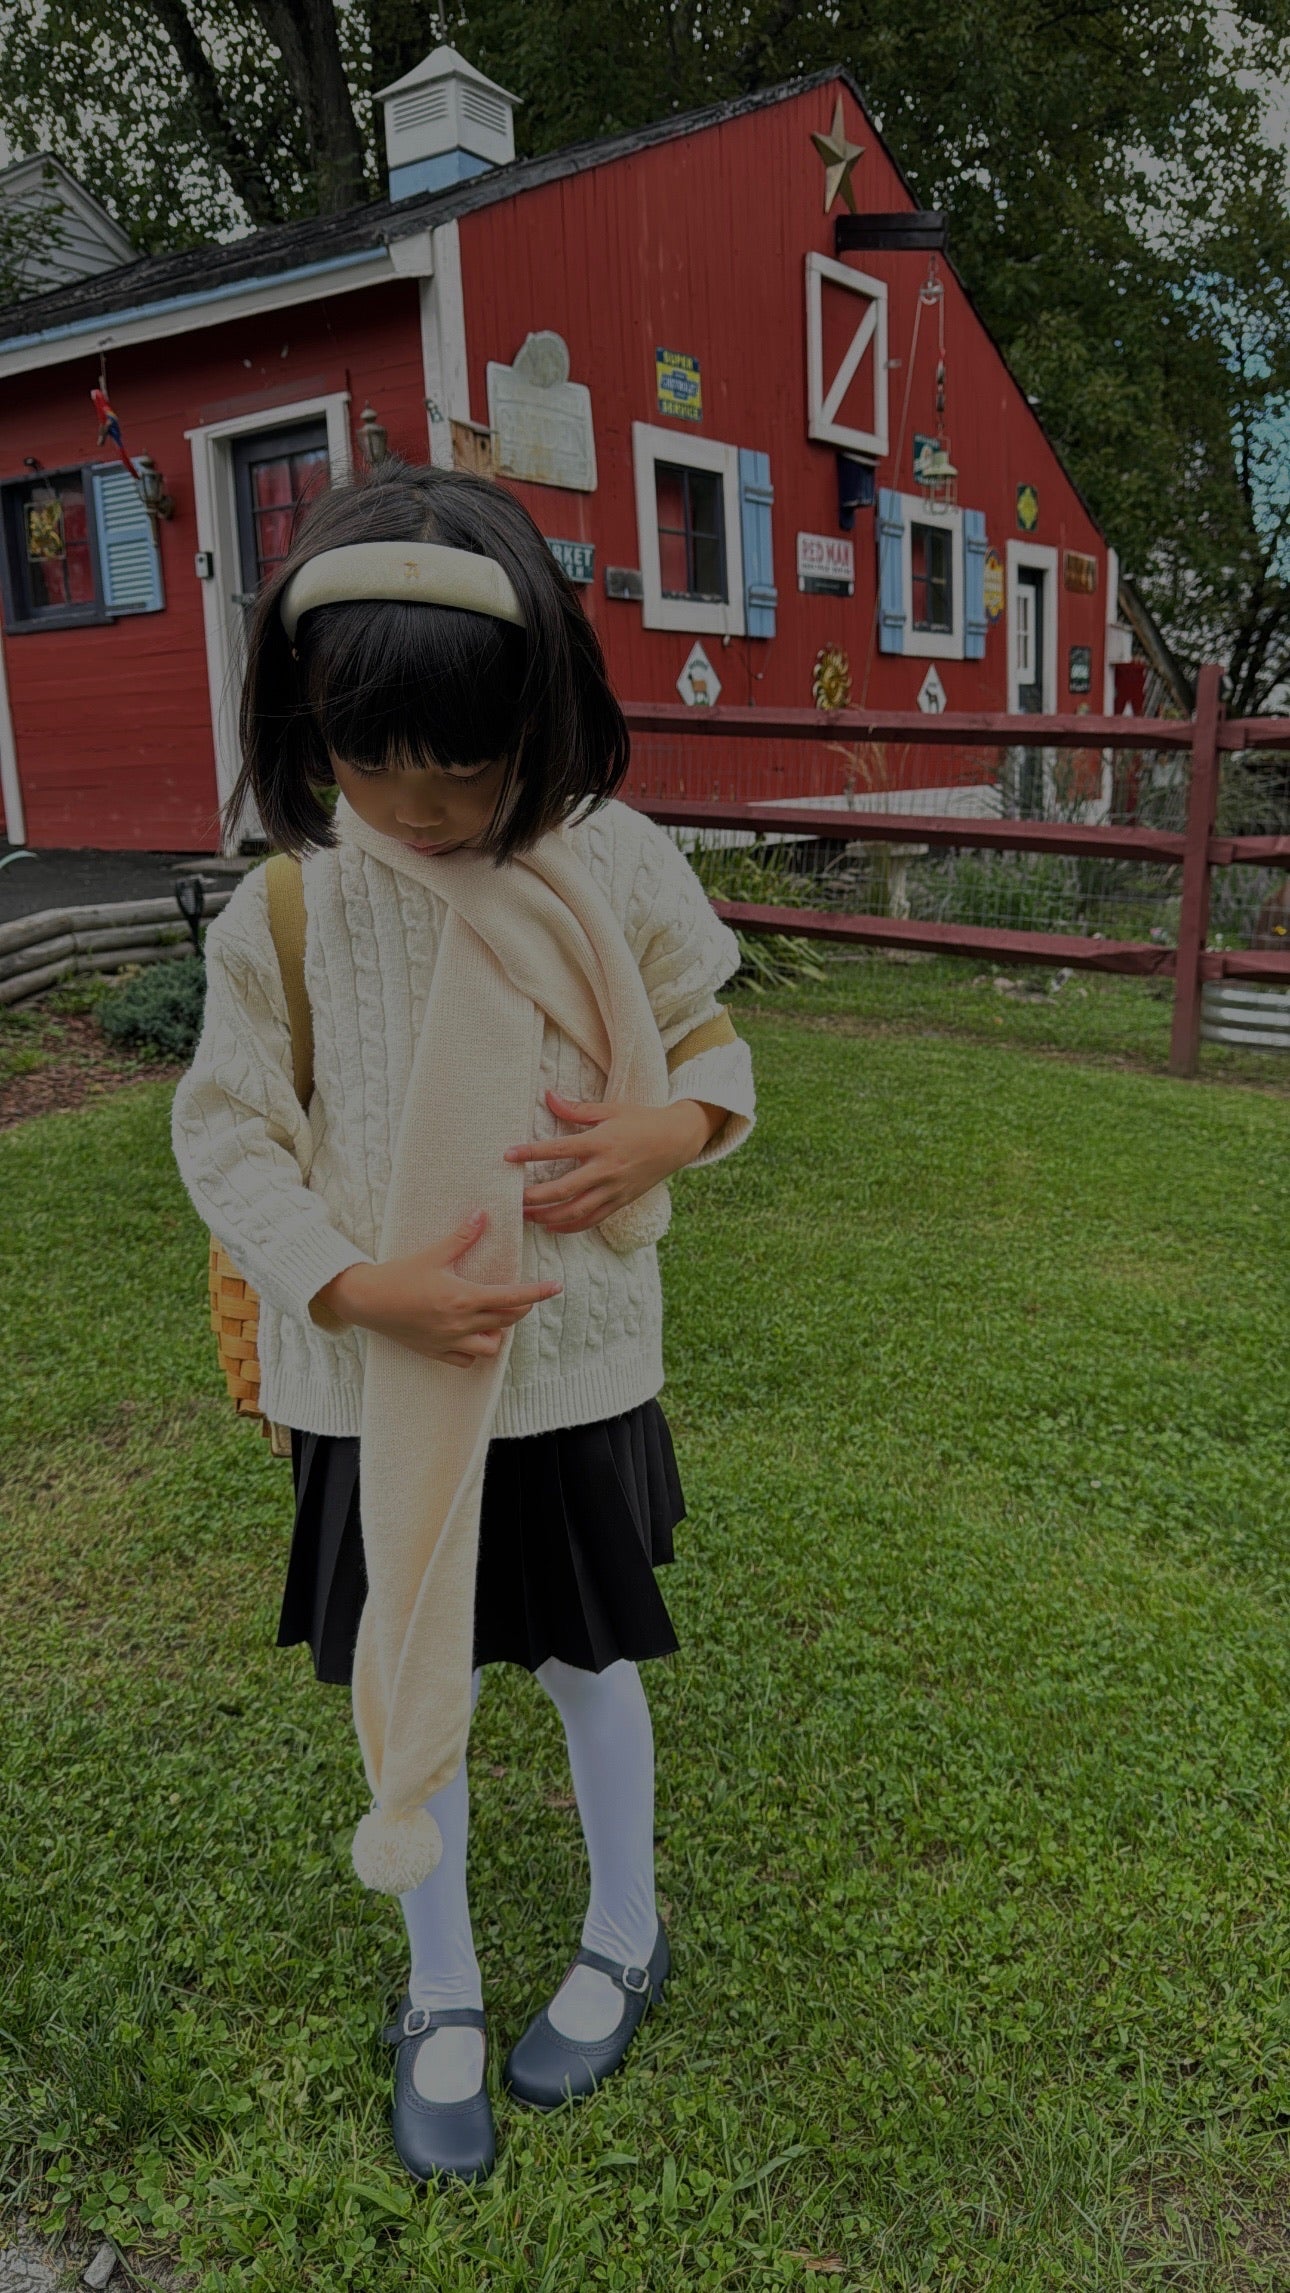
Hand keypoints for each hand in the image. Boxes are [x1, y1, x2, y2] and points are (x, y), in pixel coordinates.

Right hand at [311, 1211, 561, 1367]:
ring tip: (493, 1317)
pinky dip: (475, 1350)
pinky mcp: (436, 1351)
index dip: (537, 1293)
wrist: (366, 1301)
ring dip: (498, 1332)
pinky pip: (467, 1359)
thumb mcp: (432, 1253)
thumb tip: (482, 1215)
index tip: (556, 1287)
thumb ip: (462, 1237)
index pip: (512, 1298)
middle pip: (506, 1320)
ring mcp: (449, 1341)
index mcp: (463, 1298)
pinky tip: (472, 1335)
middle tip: (520, 1295)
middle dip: (519, 1308)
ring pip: (491, 1347)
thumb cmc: (398, 1275)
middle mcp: (460, 1323)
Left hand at [504, 1090, 724, 1234]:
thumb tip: (548, 1097)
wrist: (677, 1140)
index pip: (558, 1149)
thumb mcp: (611, 1109)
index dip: (531, 1152)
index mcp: (600, 1142)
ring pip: (575, 1211)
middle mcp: (606, 1169)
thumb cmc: (642, 1121)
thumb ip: (577, 1108)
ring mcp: (614, 1189)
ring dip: (547, 1217)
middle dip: (535, 1197)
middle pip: (563, 1189)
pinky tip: (552, 1226)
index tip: (508, 1155)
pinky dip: (570, 1227)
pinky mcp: (621, 1202)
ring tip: (526, 1216)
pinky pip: (592, 1220)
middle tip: (512, 1198)